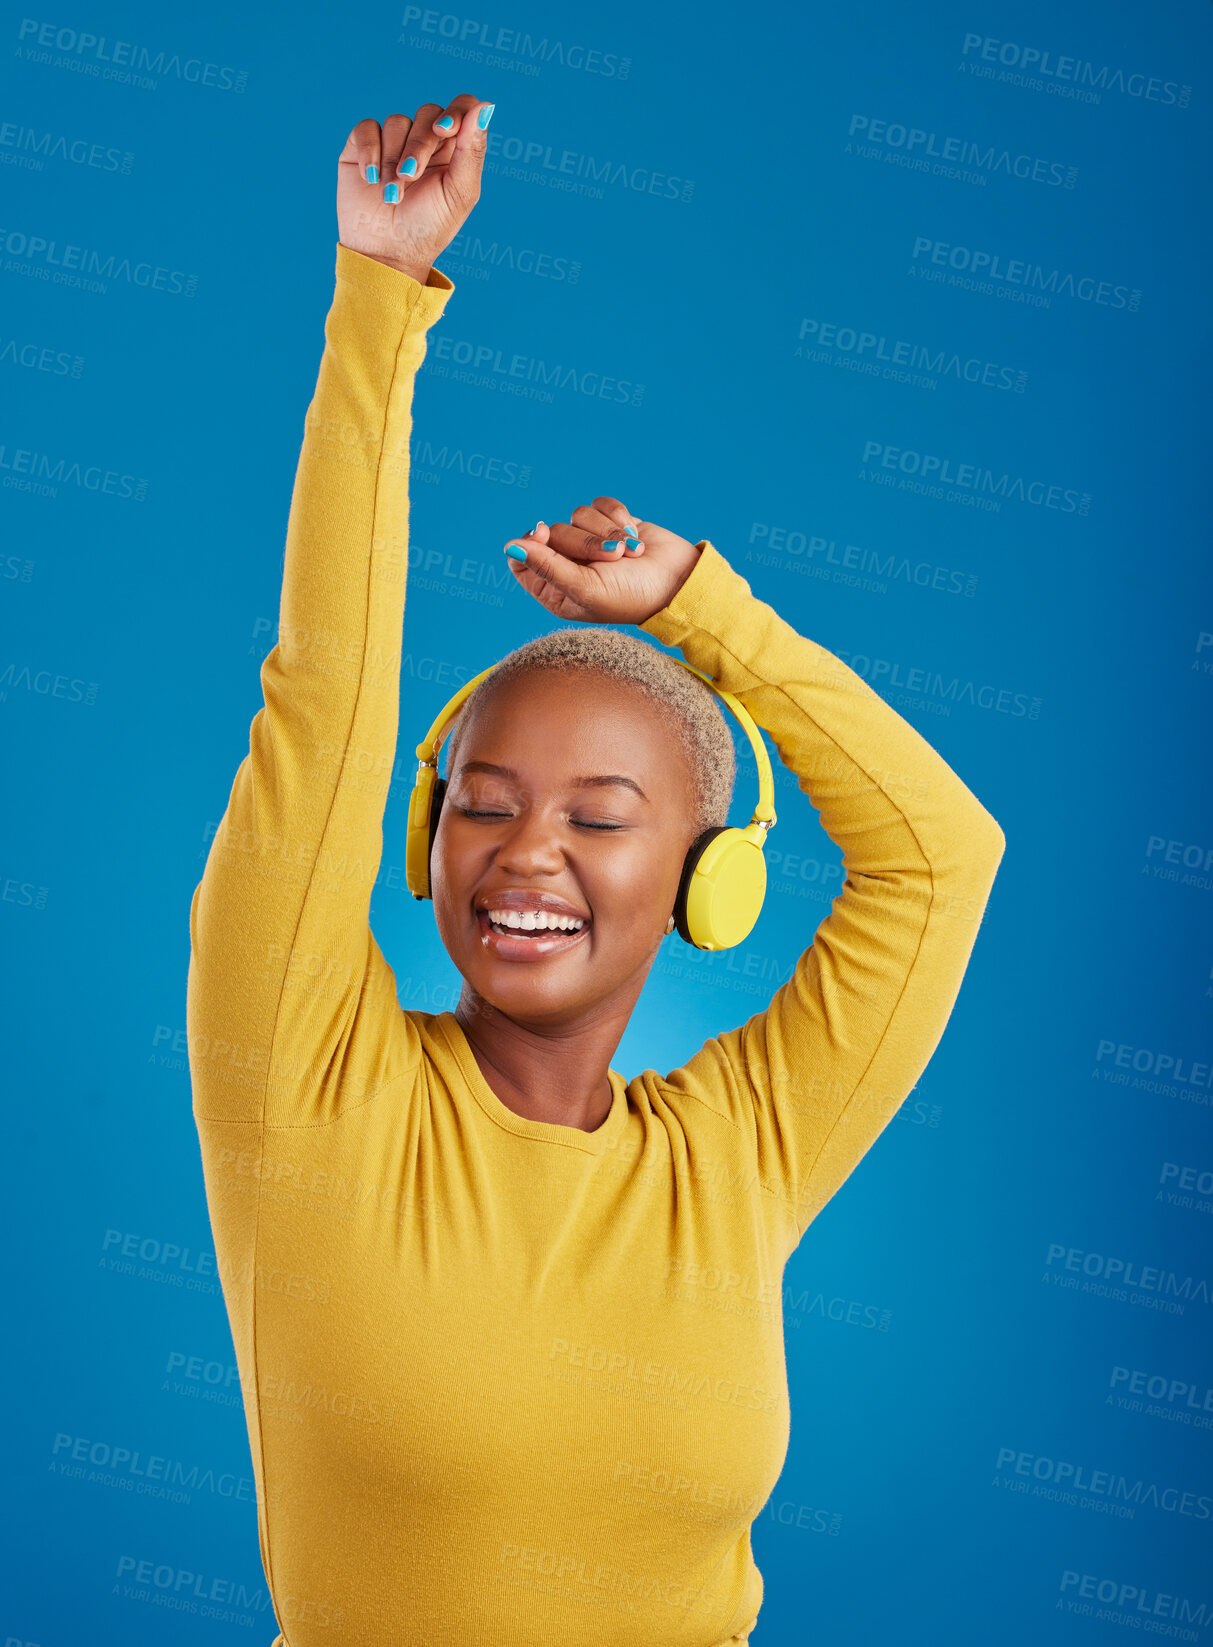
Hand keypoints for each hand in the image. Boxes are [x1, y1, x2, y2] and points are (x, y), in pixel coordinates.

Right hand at [336, 94, 493, 281]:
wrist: (387, 254)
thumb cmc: (428, 228)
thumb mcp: (458, 193)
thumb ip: (472, 150)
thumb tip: (486, 105)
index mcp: (454, 149)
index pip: (462, 107)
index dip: (455, 111)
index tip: (444, 130)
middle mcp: (425, 140)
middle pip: (427, 113)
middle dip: (419, 146)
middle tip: (410, 177)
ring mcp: (393, 142)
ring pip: (396, 122)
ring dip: (393, 159)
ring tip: (391, 195)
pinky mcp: (363, 147)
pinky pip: (367, 129)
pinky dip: (369, 152)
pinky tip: (371, 179)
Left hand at [501, 496, 702, 624]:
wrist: (679, 582)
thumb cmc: (632, 596)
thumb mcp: (584, 588)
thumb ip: (546, 567)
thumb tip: (510, 547)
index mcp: (555, 590)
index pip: (522, 559)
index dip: (531, 543)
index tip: (544, 535)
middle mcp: (569, 565)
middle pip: (553, 533)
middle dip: (585, 542)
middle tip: (612, 559)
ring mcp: (590, 542)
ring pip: (578, 515)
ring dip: (606, 531)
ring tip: (629, 553)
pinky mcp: (610, 523)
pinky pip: (599, 504)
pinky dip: (617, 516)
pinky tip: (634, 535)